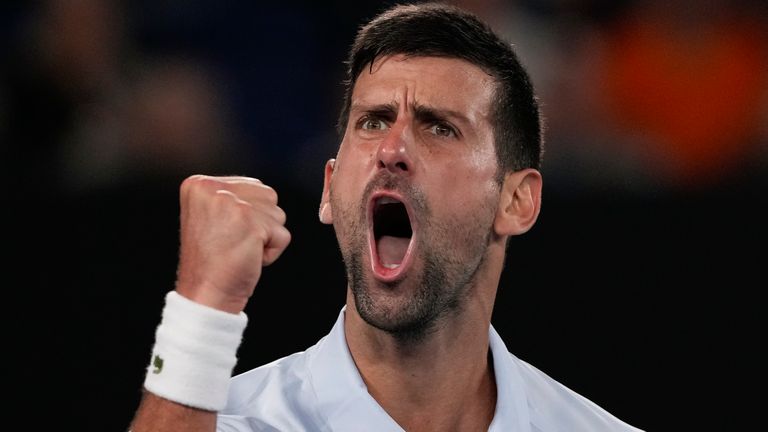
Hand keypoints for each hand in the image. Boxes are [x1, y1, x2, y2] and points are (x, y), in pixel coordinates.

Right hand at [174, 175, 290, 313]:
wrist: (205, 293)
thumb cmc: (211, 261)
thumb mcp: (211, 215)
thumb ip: (232, 197)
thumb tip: (261, 193)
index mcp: (199, 184)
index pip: (252, 186)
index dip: (249, 215)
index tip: (225, 233)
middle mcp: (213, 188)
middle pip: (268, 196)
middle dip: (260, 223)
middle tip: (233, 242)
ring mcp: (232, 204)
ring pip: (277, 213)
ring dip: (266, 236)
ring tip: (239, 249)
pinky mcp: (250, 223)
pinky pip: (282, 235)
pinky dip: (272, 252)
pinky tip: (248, 258)